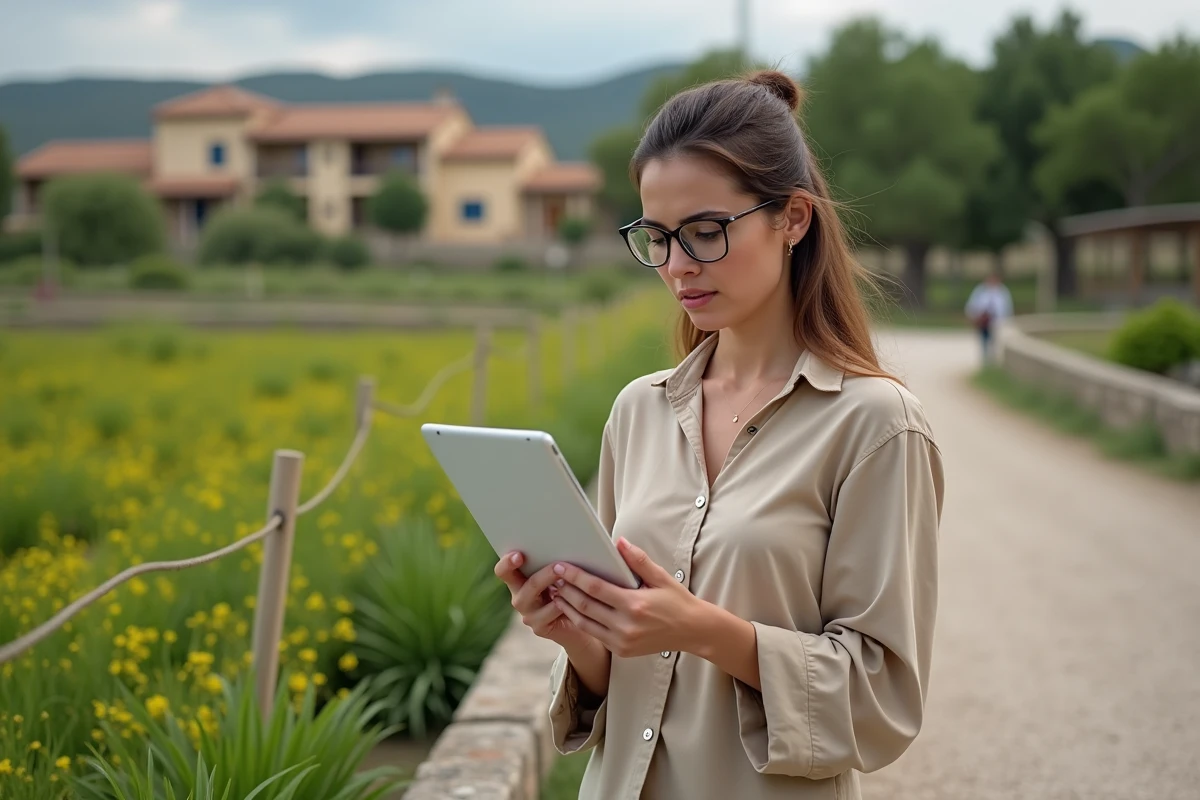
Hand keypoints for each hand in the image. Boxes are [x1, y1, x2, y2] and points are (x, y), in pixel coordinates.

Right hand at [494, 551, 594, 651]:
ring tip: (569, 579)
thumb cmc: (573, 589)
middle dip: (542, 573)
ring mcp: (527, 614)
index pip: (503, 571)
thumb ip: (556, 562)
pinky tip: (575, 597)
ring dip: (553, 584)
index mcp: (519, 580)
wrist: (583, 620)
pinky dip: (563, 602)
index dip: (507, 562)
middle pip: (521, 583)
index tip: (519, 555)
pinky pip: (550, 611)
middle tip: (557, 565)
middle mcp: (519, 597)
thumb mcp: (562, 573)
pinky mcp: (539, 628)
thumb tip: (562, 544)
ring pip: (534, 596)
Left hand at [552, 538, 705, 658]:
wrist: (693, 631)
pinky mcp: (621, 651)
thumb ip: (638, 560)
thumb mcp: (661, 577)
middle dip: (566, 590)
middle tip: (552, 577)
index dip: (575, 576)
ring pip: (585, 623)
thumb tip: (619, 542)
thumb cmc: (677, 601)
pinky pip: (594, 634)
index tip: (560, 566)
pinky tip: (572, 609)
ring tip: (556, 592)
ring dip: (568, 607)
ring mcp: (622, 641)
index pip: (596, 588)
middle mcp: (626, 626)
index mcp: (634, 605)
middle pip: (586, 605)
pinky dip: (580, 621)